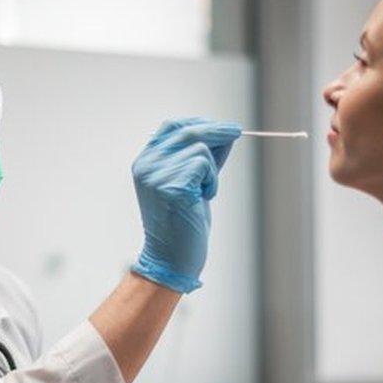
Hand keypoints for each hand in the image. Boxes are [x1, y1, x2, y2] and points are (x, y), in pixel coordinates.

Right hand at [130, 118, 241, 292]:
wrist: (172, 259)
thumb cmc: (183, 224)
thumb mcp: (191, 183)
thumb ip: (201, 158)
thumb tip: (225, 133)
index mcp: (145, 162)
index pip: (172, 126)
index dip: (199, 122)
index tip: (223, 127)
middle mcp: (146, 165)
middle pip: (187, 131)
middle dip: (217, 130)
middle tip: (238, 131)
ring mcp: (156, 174)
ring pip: (200, 148)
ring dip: (213, 169)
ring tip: (204, 192)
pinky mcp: (172, 185)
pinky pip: (204, 164)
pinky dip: (212, 180)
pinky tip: (203, 198)